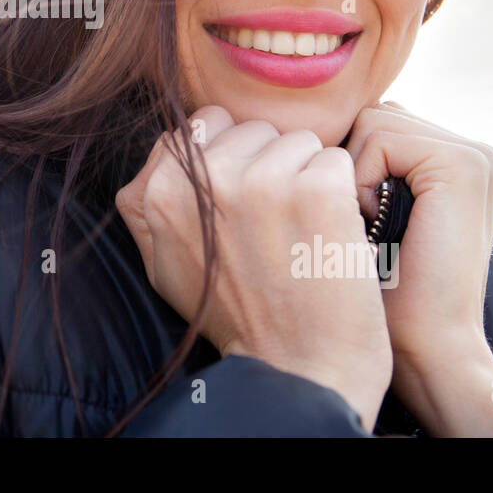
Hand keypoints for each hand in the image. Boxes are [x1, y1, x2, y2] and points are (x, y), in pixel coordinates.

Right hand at [115, 105, 392, 431]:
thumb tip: (166, 143)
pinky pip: (335, 161)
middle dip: (270, 166)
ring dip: (307, 180)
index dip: (234, 158)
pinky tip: (328, 237)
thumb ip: (150, 202)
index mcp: (162, 191)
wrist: (298, 369)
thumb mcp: (164, 265)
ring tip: (300, 236)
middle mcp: (207, 177)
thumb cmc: (234, 317)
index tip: (244, 206)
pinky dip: (341, 195)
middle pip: (255, 129)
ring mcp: (263, 180)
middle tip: (274, 228)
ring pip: (298, 142)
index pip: (207, 124)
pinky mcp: (317, 189)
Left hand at [343, 101, 492, 435]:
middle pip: (374, 116)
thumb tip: (308, 124)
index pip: (378, 123)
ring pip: (372, 123)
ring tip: (373, 227)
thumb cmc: (379, 290)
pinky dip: (361, 180)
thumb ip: (366, 161)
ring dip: (352, 176)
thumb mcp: (371, 212)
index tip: (361, 222)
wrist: (421, 347)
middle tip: (366, 226)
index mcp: (460, 161)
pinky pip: (379, 140)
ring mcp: (477, 155)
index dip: (348, 166)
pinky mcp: (464, 165)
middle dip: (350, 167)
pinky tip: (376, 223)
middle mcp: (476, 152)